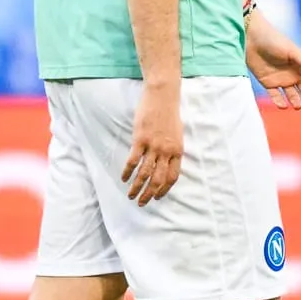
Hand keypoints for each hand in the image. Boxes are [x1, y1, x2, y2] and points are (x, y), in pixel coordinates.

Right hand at [122, 81, 183, 205]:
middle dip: (149, 194)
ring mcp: (153, 146)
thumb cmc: (169, 114)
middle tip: (141, 202)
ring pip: (144, 173)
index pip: (172, 177)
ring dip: (136, 186)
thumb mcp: (176, 134)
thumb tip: (166, 165)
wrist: (162, 97)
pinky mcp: (140, 139)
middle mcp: (166, 151)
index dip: (164, 190)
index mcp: (177, 151)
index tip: (156, 197)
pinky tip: (123, 178)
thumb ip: (172, 150)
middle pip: (158, 179)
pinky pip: (133, 160)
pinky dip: (127, 171)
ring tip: (130, 195)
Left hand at [246, 9, 300, 109]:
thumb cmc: (274, 41)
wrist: (251, 38)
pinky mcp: (268, 82)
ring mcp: (281, 79)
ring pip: (292, 95)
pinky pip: (275, 96)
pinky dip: (279, 102)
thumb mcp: (292, 51)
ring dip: (296, 102)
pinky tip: (283, 105)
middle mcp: (294, 74)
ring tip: (296, 105)